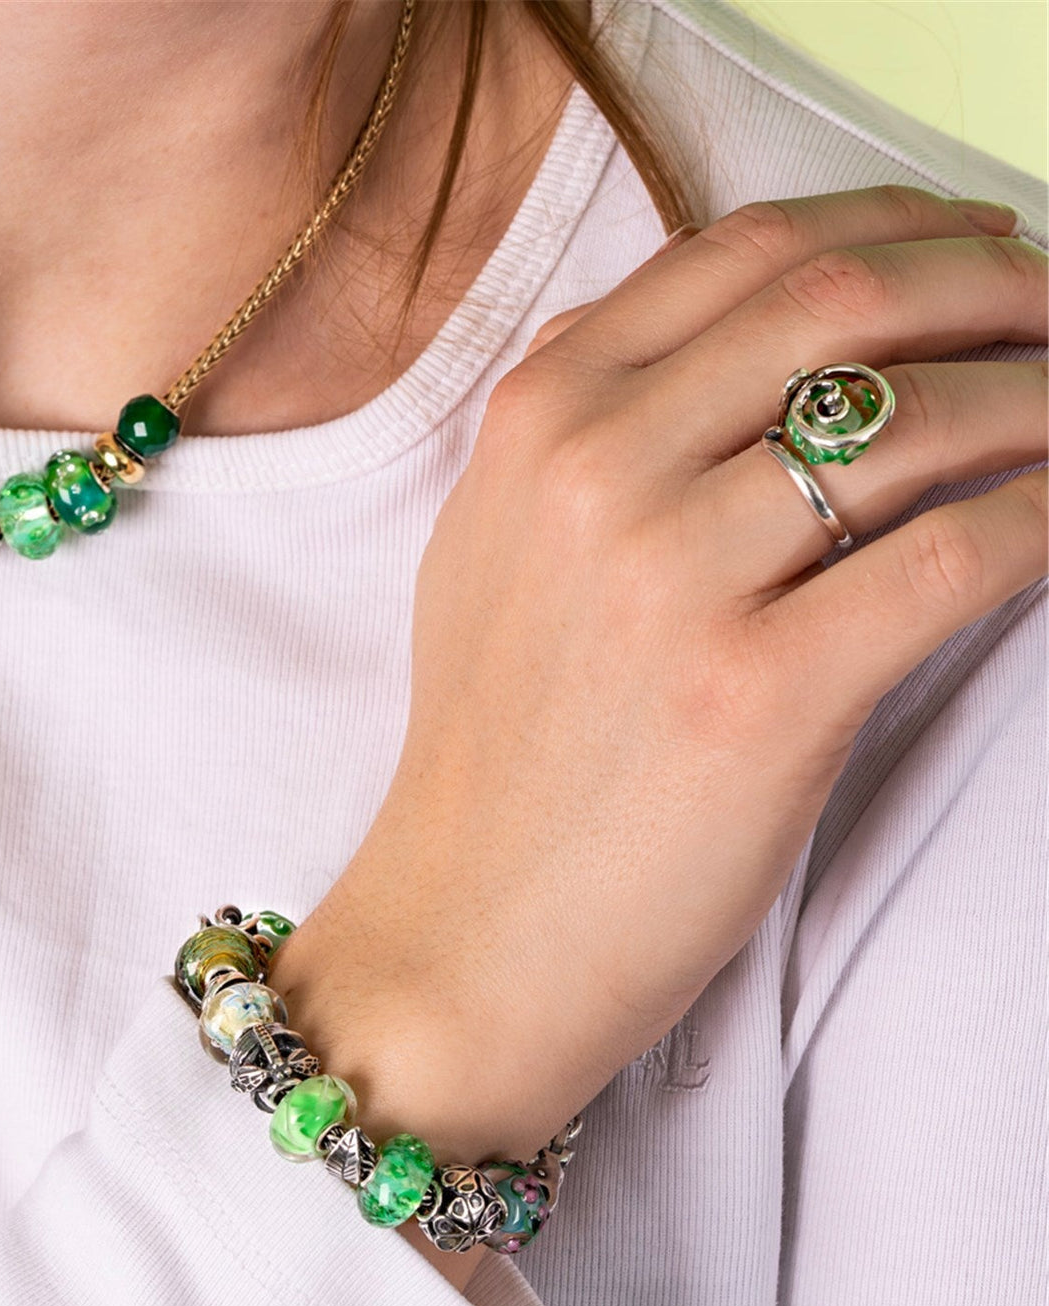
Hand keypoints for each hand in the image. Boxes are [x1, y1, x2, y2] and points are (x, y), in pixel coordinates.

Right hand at [268, 185, 1046, 1171]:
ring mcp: (670, 579)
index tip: (975, 244)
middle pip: (842, 309)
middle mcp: (595, 472)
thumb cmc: (492, 750)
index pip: (747, 254)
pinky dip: (1044, 516)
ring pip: (913, 423)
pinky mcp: (756, 694)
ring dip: (1041, 397)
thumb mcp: (489, 550)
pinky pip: (951, 556)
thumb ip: (576, 428)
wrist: (465, 925)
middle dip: (993, 286)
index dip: (893, 229)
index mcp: (536, 420)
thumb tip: (710, 343)